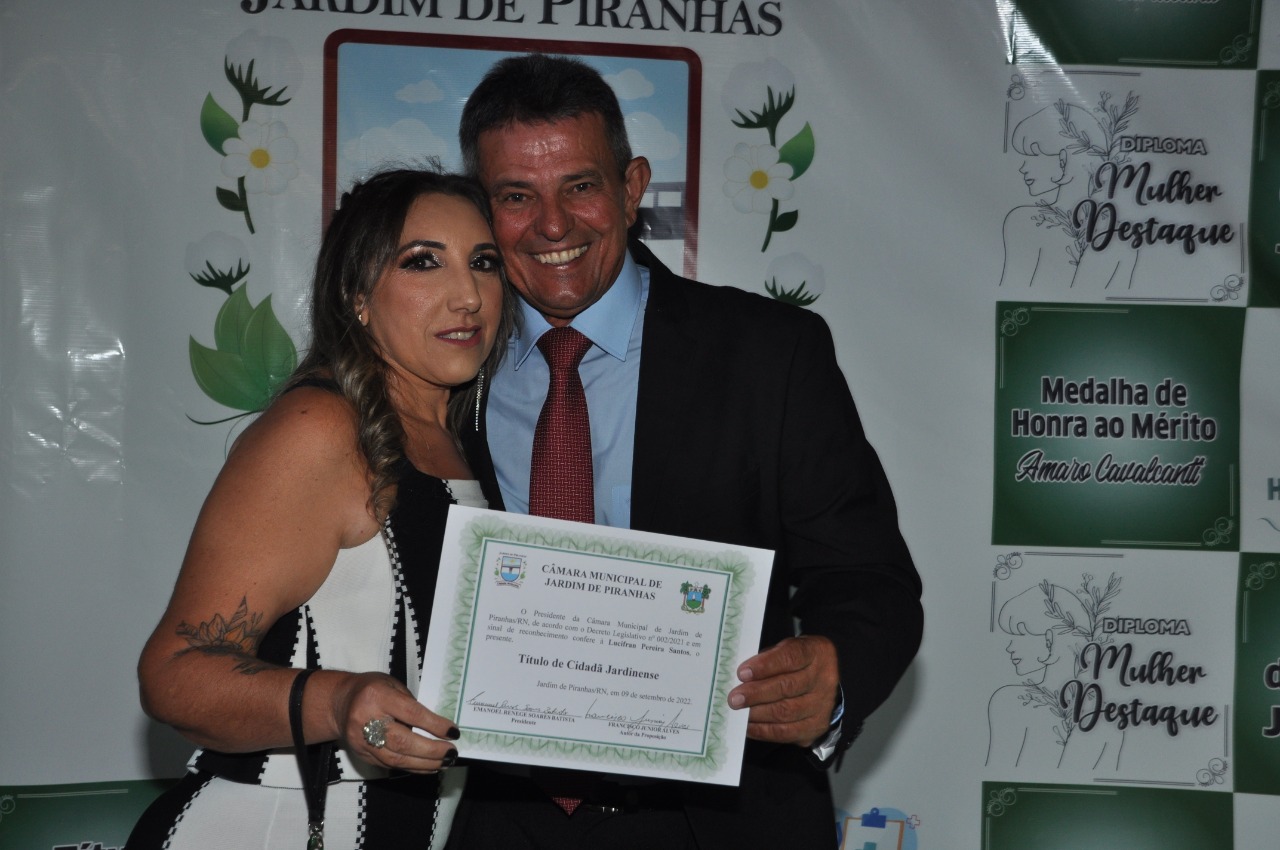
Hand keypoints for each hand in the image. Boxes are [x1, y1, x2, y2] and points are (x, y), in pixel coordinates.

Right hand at [331, 672, 459, 772]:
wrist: (338, 703)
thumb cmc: (371, 689)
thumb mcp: (392, 684)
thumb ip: (411, 703)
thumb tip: (437, 726)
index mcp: (377, 696)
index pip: (410, 713)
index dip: (434, 725)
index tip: (453, 732)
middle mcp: (366, 720)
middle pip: (402, 742)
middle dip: (431, 750)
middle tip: (451, 753)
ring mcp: (361, 741)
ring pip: (396, 759)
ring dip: (424, 763)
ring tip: (445, 763)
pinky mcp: (361, 756)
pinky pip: (390, 765)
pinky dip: (412, 767)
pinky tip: (428, 766)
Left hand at [727, 635, 839, 747]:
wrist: (823, 682)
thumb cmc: (797, 663)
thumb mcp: (785, 649)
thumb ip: (767, 658)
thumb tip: (742, 676)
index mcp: (816, 652)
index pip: (791, 657)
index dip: (765, 666)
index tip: (743, 673)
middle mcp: (823, 679)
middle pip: (788, 687)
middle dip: (757, 693)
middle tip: (735, 698)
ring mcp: (822, 705)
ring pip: (787, 712)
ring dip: (758, 713)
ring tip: (739, 711)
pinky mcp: (816, 726)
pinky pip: (787, 732)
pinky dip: (764, 730)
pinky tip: (748, 725)